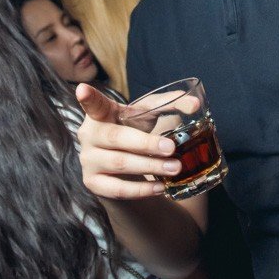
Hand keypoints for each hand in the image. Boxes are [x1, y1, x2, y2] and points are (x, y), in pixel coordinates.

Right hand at [75, 84, 181, 199]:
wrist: (123, 166)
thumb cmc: (135, 131)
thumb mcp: (149, 114)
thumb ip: (171, 104)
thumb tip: (195, 104)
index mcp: (102, 113)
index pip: (94, 104)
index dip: (88, 98)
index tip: (83, 88)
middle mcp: (89, 135)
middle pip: (116, 138)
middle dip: (146, 144)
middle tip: (171, 148)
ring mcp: (88, 160)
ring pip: (120, 164)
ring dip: (150, 166)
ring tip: (175, 168)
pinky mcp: (92, 182)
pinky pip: (118, 189)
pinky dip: (141, 189)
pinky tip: (160, 187)